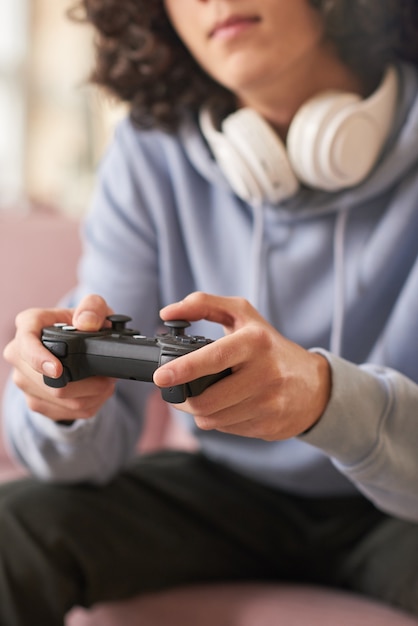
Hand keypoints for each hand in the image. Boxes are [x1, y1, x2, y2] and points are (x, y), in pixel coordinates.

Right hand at [3, 294, 115, 421]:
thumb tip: (85, 323)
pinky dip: (87, 405)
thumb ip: (93, 308)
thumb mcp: (95, 308)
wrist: (79, 347)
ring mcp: (24, 380)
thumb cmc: (84, 324)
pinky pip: (64, 411)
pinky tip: (96, 393)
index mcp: (29, 324)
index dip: (38, 358)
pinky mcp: (35, 400)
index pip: (25, 343)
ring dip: (91, 395)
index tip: (58, 370)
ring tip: (106, 383)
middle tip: (108, 377)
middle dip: (86, 383)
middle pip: (47, 381)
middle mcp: (19, 353)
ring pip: (60, 399)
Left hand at [154, 292, 330, 439]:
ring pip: (212, 419)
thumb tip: (168, 312)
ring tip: (202, 395)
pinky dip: (217, 419)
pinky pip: (225, 429)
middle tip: (175, 389)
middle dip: (183, 398)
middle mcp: (265, 373)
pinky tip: (225, 405)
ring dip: (198, 410)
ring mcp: (269, 403)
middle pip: (206, 400)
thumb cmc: (270, 346)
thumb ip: (204, 305)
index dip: (184, 369)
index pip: (215, 358)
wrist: (315, 386)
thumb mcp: (243, 316)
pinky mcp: (268, 425)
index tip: (160, 376)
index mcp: (256, 342)